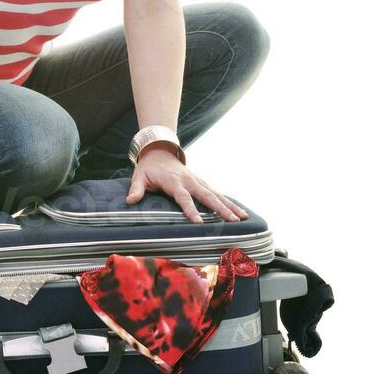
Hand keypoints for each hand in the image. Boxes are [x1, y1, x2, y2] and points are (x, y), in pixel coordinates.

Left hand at [125, 148, 248, 224]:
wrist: (160, 150)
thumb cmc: (149, 168)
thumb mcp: (139, 176)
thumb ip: (136, 189)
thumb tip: (130, 202)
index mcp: (174, 181)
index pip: (183, 198)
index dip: (190, 210)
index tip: (198, 223)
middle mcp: (189, 180)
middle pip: (207, 196)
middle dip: (221, 209)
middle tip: (233, 221)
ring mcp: (197, 180)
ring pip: (216, 194)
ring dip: (230, 205)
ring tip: (243, 218)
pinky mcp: (202, 182)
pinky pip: (217, 192)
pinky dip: (229, 201)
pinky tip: (240, 211)